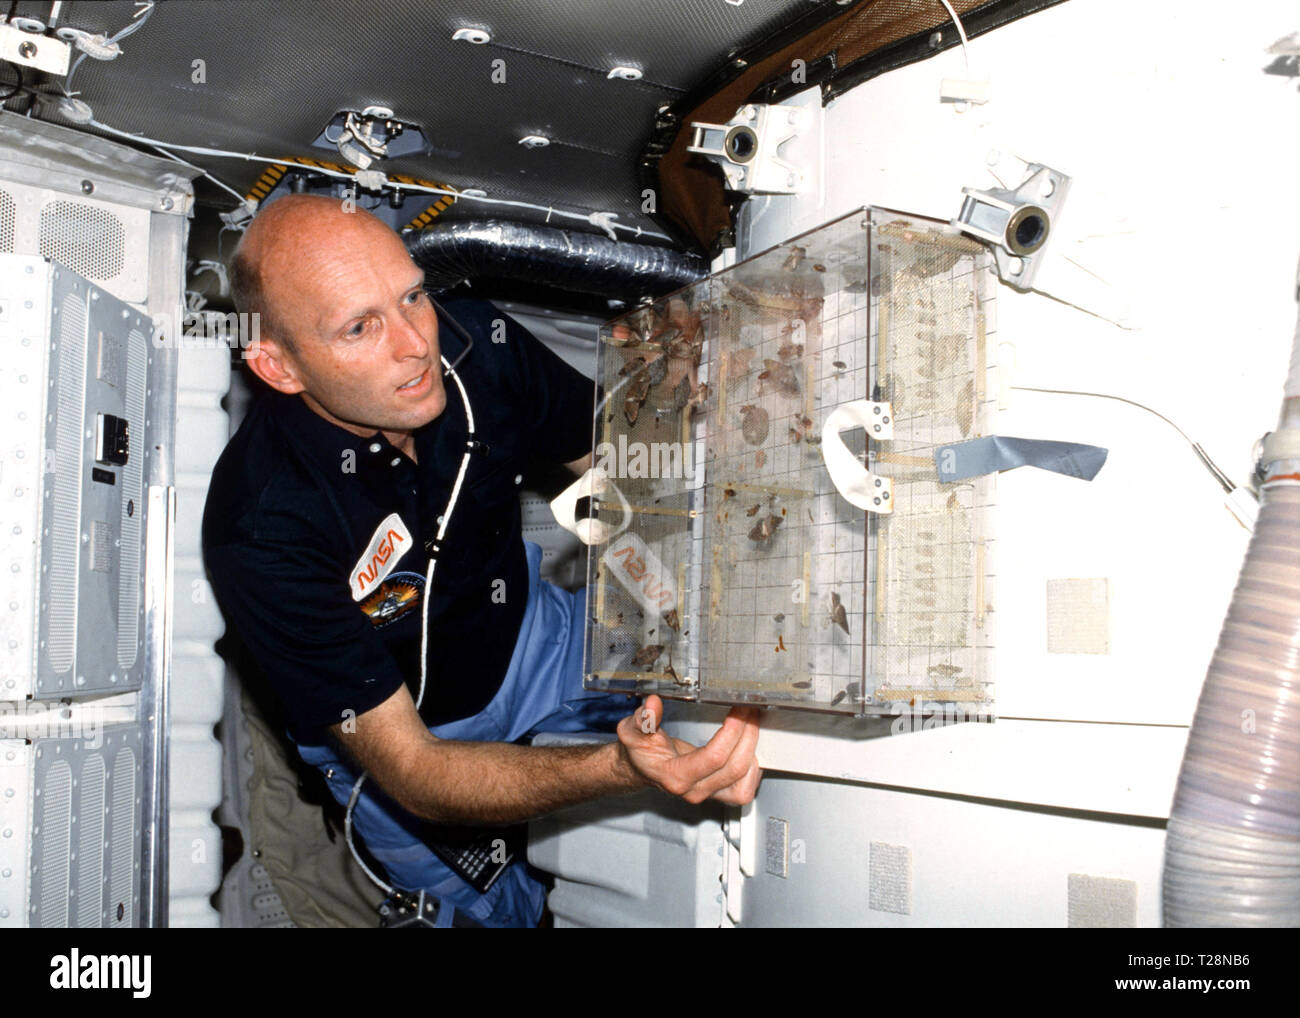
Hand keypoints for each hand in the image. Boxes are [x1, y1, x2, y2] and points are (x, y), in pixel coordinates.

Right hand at [616, 695, 761, 805]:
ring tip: (752, 725)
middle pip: (734, 767)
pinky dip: (753, 768)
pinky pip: (744, 789)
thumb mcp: (632, 731)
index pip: (713, 758)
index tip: (737, 711)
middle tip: (749, 711)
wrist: (642, 768)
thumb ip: (643, 720)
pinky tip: (748, 746)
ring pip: (744, 782)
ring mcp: (708, 794)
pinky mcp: (718, 794)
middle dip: (747, 735)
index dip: (731, 732)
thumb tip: (653, 705)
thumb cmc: (639, 751)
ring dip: (753, 751)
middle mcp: (694, 790)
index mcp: (675, 776)